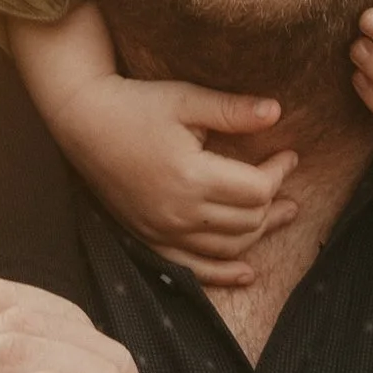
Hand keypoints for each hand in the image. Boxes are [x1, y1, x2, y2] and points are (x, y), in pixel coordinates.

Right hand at [45, 70, 300, 284]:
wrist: (83, 122)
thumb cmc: (135, 105)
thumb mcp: (185, 99)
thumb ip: (232, 110)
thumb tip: (277, 112)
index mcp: (191, 176)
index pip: (256, 189)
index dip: (279, 173)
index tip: (289, 154)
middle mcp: (178, 211)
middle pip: (247, 221)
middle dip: (275, 202)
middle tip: (287, 181)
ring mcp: (162, 230)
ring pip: (227, 246)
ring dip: (259, 233)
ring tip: (282, 214)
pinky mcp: (149, 237)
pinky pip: (193, 268)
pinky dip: (222, 273)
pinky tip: (246, 273)